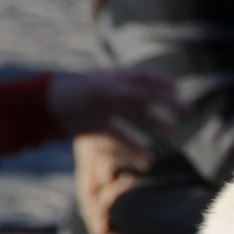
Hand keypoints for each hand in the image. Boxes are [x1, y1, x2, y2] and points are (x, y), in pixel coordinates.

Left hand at [47, 68, 184, 144]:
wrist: (43, 111)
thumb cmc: (71, 96)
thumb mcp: (96, 92)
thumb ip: (117, 92)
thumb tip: (136, 93)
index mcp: (117, 79)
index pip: (146, 77)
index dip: (163, 81)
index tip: (179, 89)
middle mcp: (115, 93)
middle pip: (147, 97)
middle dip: (168, 103)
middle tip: (189, 110)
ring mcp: (107, 109)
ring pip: (138, 115)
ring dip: (156, 121)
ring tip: (173, 130)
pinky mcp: (99, 125)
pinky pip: (122, 135)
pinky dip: (135, 144)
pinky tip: (147, 155)